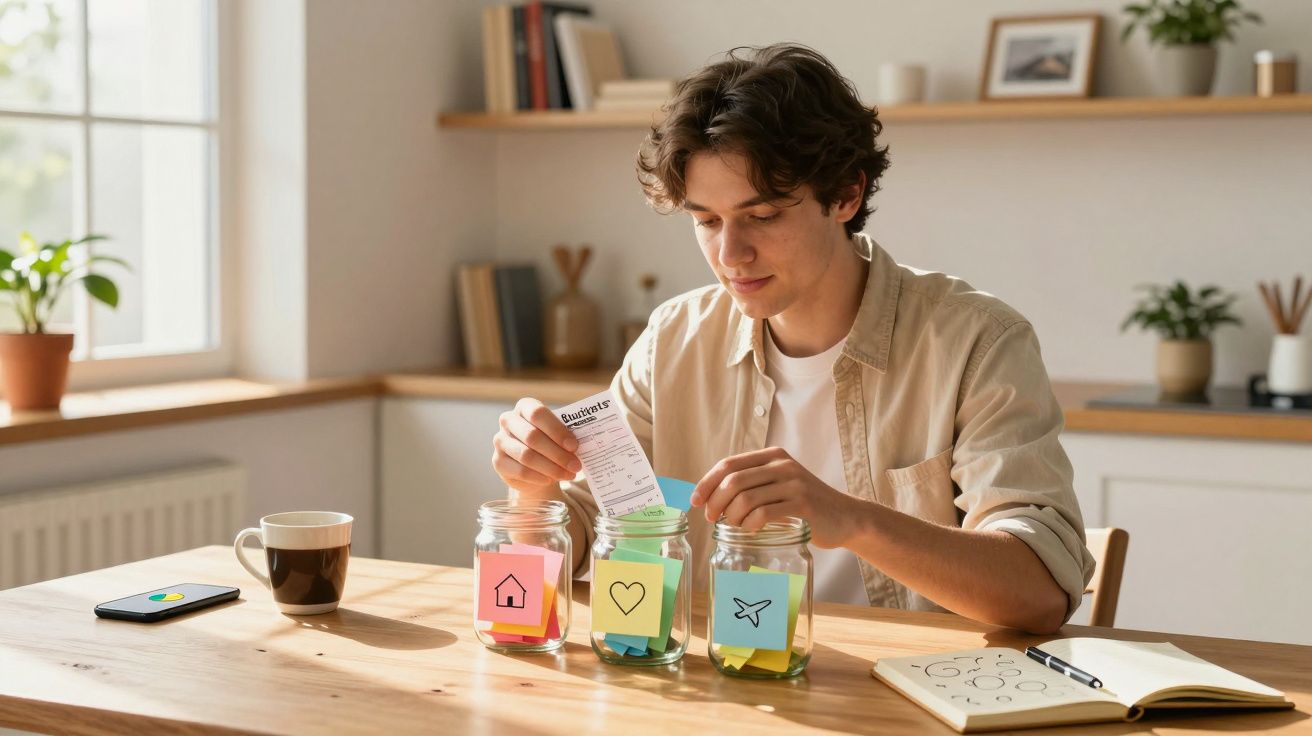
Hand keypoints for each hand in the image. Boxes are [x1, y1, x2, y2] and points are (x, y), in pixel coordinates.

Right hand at [491, 397, 581, 493]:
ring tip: (568, 475)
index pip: (538, 413)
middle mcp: (508, 420)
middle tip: (575, 465)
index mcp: (525, 406)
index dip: (557, 430)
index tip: (574, 446)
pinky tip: (551, 480)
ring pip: (527, 456)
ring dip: (551, 468)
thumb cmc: (550, 441)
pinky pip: (520, 471)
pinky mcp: (498, 461)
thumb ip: (566, 435)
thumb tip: (582, 446)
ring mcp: (500, 441)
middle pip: (532, 436)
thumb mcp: (558, 434)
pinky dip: (539, 477)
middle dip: (557, 453)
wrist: (534, 463)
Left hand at [690, 447, 862, 547]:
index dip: (706, 482)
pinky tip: (750, 530)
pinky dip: (749, 524)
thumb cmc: (806, 505)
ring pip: (745, 498)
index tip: (695, 501)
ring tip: (732, 527)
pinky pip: (763, 513)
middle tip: (711, 519)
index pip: (728, 464)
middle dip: (714, 502)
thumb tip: (710, 497)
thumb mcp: (779, 484)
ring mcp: (793, 483)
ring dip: (731, 516)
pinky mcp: (803, 503)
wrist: (845, 517)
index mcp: (772, 456)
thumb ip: (753, 484)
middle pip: (733, 480)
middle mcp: (782, 465)